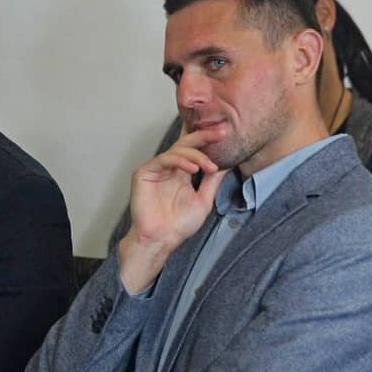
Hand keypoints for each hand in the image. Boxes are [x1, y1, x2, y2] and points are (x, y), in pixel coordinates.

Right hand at [118, 128, 227, 292]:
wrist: (162, 239)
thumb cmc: (180, 224)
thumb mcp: (204, 199)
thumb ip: (213, 181)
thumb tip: (227, 163)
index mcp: (183, 172)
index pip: (196, 150)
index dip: (209, 140)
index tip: (227, 133)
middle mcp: (170, 167)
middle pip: (187, 143)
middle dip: (206, 136)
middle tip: (222, 132)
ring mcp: (157, 169)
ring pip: (178, 149)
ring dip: (197, 155)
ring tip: (210, 166)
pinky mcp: (144, 172)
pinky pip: (164, 159)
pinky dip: (180, 161)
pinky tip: (194, 169)